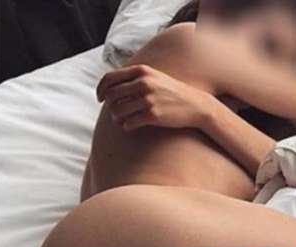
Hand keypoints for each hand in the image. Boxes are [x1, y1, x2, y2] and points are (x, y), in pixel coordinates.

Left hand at [96, 65, 210, 130]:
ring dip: (117, 118)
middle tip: (115, 112)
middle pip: (112, 96)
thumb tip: (111, 85)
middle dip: (110, 106)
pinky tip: (130, 125)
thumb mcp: (155, 77)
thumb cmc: (172, 93)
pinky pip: (129, 123)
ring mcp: (148, 100)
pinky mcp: (153, 115)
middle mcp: (143, 83)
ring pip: (118, 111)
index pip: (110, 78)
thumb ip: (135, 77)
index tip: (100, 98)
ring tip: (122, 120)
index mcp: (141, 71)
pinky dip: (126, 126)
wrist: (196, 106)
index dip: (100, 89)